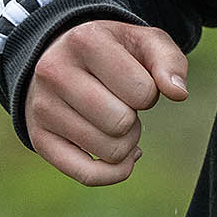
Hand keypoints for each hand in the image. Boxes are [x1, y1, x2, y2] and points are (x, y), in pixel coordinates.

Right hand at [26, 19, 187, 185]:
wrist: (61, 56)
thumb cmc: (114, 52)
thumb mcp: (146, 42)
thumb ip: (170, 61)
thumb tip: (179, 93)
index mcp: (85, 41)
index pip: (142, 92)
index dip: (151, 93)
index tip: (135, 81)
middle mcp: (54, 72)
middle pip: (122, 124)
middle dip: (136, 119)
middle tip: (124, 105)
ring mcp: (41, 107)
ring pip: (109, 151)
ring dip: (126, 143)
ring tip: (114, 121)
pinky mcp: (38, 138)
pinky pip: (86, 175)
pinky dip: (114, 172)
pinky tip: (121, 157)